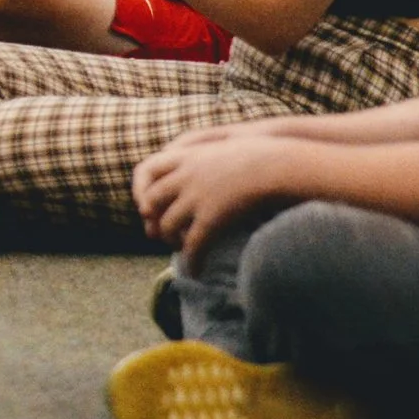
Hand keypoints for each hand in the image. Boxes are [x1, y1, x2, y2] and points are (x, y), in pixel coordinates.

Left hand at [131, 132, 296, 257]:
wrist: (278, 163)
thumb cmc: (262, 154)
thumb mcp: (226, 147)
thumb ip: (208, 157)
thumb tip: (204, 167)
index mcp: (187, 155)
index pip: (146, 170)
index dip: (140, 190)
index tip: (146, 206)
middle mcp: (185, 175)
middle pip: (151, 202)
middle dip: (153, 221)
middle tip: (159, 235)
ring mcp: (196, 196)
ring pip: (168, 226)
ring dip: (171, 242)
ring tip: (182, 250)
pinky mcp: (212, 217)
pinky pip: (193, 245)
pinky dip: (191, 260)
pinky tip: (196, 271)